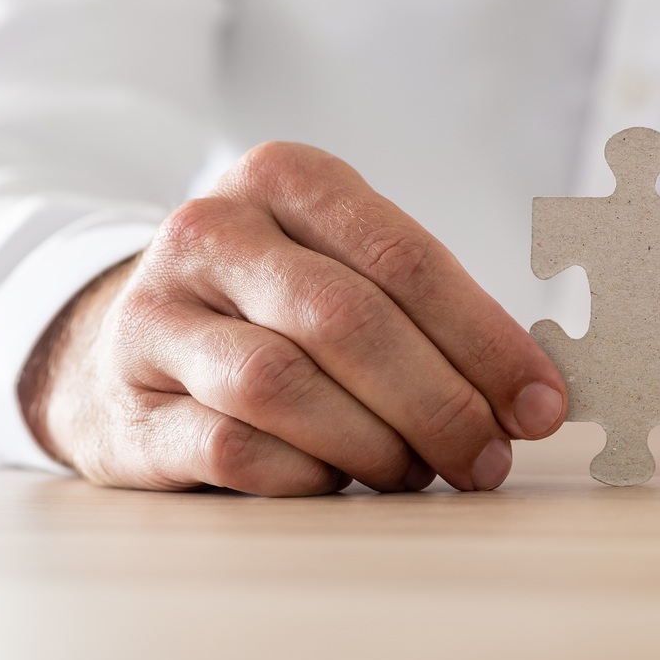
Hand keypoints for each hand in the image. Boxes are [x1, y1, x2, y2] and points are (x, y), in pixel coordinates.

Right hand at [20, 142, 566, 495]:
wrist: (115, 343)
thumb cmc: (272, 308)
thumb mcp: (344, 267)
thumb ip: (432, 314)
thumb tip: (537, 396)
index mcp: (286, 178)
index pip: (407, 260)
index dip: (487, 342)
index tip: (543, 406)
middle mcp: (211, 231)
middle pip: (349, 323)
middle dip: (440, 403)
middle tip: (488, 459)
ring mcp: (155, 316)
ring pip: (284, 385)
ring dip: (373, 444)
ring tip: (413, 472)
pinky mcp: (126, 407)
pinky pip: (231, 448)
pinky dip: (303, 475)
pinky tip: (334, 480)